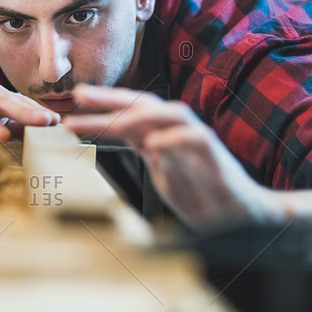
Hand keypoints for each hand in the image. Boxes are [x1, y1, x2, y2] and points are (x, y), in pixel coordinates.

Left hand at [63, 84, 282, 228]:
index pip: (130, 113)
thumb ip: (143, 151)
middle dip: (112, 98)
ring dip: (141, 116)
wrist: (238, 216)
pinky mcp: (216, 156)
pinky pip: (196, 139)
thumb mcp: (162, 171)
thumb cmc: (199, 192)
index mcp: (162, 135)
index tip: (73, 102)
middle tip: (79, 95)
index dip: (103, 105)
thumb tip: (118, 134)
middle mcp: (178, 131)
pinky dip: (174, 139)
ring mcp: (198, 140)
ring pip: (171, 114)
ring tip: (114, 122)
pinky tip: (154, 144)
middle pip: (144, 105)